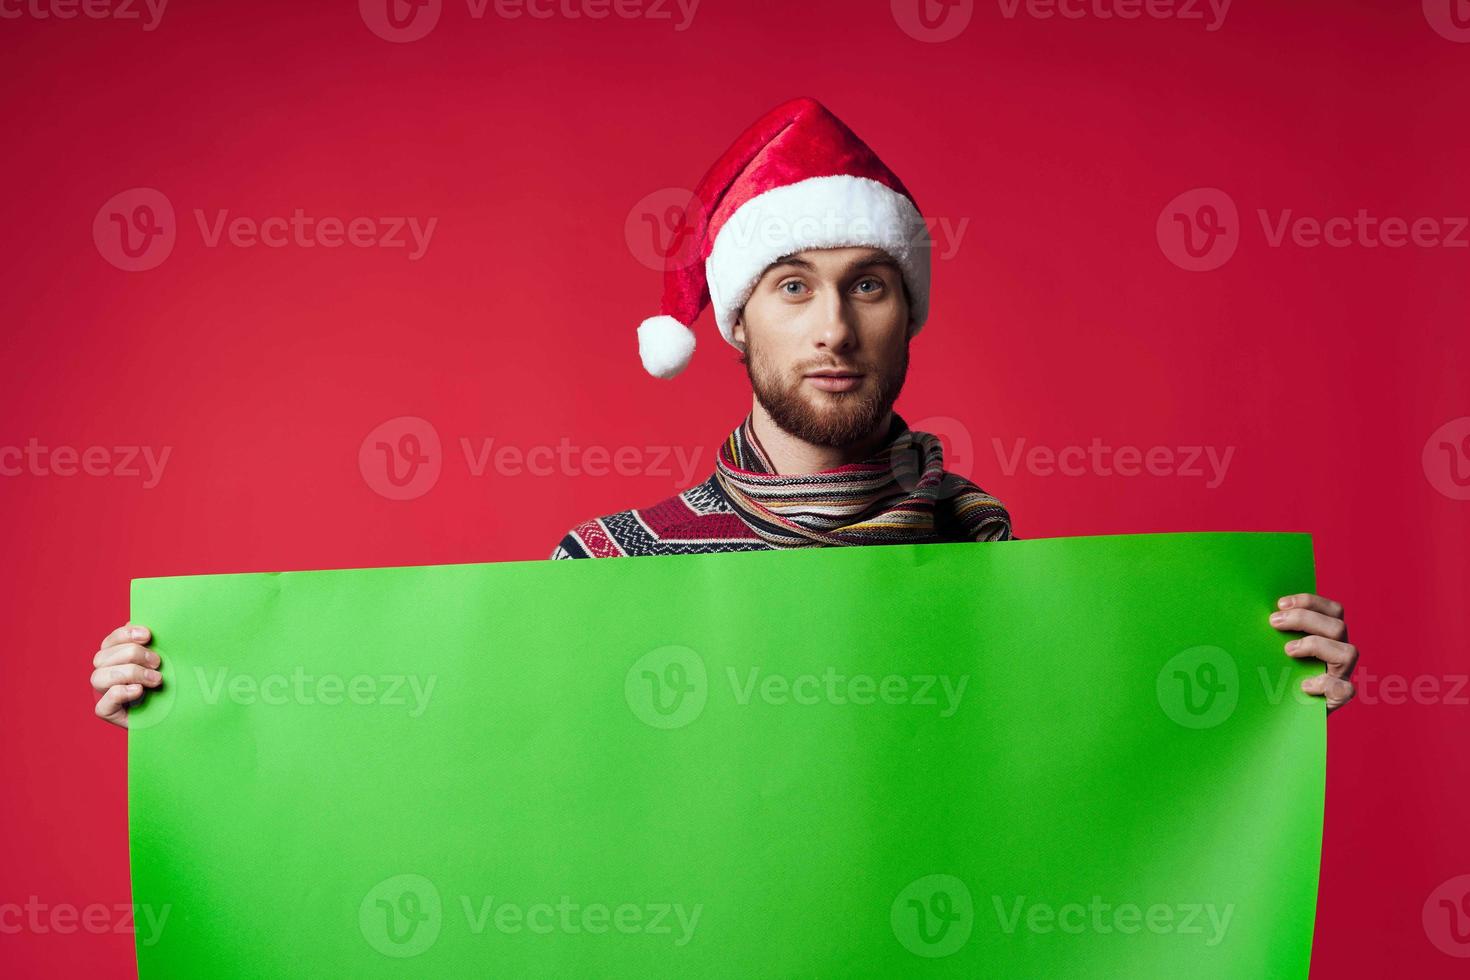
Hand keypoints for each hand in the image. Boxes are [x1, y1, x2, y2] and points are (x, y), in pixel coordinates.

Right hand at [90, 624, 161, 727]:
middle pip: (102, 657)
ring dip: (129, 673)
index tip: (148, 635)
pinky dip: (120, 694)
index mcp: (114, 657)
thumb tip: (142, 625)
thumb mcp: (162, 662)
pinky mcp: (108, 713)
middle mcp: (105, 674)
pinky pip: (102, 705)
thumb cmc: (167, 684)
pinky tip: (138, 691)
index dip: (126, 634)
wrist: (174, 714)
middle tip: (157, 663)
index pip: (110, 640)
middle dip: (132, 654)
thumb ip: (152, 645)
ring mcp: (103, 694)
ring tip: (155, 679)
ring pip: (99, 677)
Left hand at [1271, 593, 1356, 713]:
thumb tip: (1248, 609)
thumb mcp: (1274, 648)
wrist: (1279, 711)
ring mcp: (1342, 674)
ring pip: (1348, 652)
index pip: (1332, 610)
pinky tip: (1302, 685)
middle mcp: (1339, 652)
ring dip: (1315, 645)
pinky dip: (1324, 684)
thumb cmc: (1274, 673)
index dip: (1309, 602)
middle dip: (1304, 619)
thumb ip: (1274, 631)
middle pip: (1338, 626)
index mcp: (1328, 635)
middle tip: (1274, 622)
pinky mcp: (1340, 697)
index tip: (1280, 604)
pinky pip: (1344, 689)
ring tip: (1287, 651)